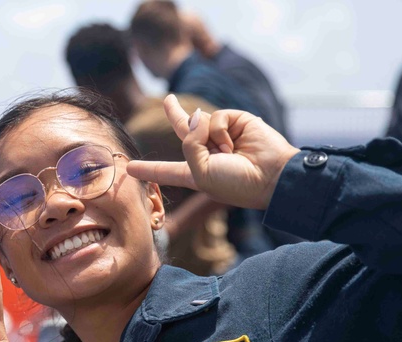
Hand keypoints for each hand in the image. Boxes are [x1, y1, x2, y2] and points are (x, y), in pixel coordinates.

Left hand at [126, 94, 300, 209]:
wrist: (271, 176)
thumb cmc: (235, 183)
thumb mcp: (201, 174)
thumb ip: (189, 146)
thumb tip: (196, 114)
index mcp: (196, 173)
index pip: (166, 170)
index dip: (149, 170)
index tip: (130, 168)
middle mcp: (207, 153)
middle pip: (184, 130)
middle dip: (174, 114)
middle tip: (166, 98)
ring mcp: (222, 136)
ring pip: (198, 123)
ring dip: (208, 137)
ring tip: (227, 153)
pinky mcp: (236, 122)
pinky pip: (216, 117)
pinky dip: (220, 130)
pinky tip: (232, 143)